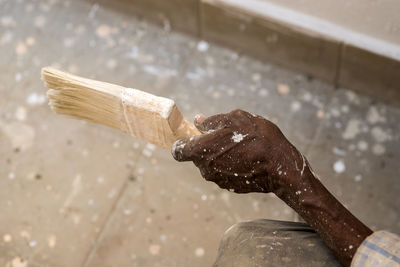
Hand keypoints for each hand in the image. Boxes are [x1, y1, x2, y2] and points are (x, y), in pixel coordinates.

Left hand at [171, 109, 307, 193]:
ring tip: (241, 146)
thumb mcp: (235, 118)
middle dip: (207, 146)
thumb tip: (198, 120)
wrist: (280, 166)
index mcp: (200, 150)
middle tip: (227, 136)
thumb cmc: (257, 138)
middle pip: (197, 156)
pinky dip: (230, 165)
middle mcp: (205, 168)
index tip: (192, 137)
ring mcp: (217, 180)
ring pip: (211, 164)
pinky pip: (224, 173)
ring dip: (220, 155)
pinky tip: (247, 158)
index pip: (178, 151)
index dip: (182, 142)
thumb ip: (212, 120)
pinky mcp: (229, 187)